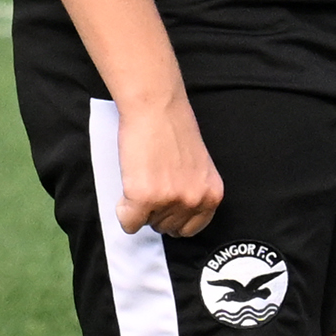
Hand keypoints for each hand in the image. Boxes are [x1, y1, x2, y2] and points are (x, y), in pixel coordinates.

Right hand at [114, 94, 223, 238]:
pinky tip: (130, 183)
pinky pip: (128, 222)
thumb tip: (176, 216)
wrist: (156, 107)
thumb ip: (193, 192)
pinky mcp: (144, 198)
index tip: (164, 203)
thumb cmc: (174, 129)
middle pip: (167, 229)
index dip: (173, 217)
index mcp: (212, 195)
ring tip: (143, 176)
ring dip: (140, 207)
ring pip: (147, 225)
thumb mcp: (199, 167)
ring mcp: (169, 201)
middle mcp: (194, 200)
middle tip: (151, 181)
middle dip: (155, 211)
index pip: (191, 229)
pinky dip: (123, 209)